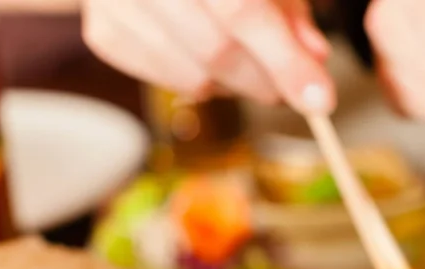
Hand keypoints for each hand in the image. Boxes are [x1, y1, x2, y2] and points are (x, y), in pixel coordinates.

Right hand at [82, 0, 334, 112]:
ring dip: (238, 86)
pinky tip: (210, 57)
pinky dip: (204, 82)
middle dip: (266, 81)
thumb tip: (314, 59)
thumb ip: (291, 11)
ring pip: (195, 75)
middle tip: (292, 91)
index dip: (286, 61)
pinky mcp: (103, 32)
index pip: (242, 9)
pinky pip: (170, 81)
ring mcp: (113, 1)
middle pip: (216, 50)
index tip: (321, 102)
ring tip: (253, 66)